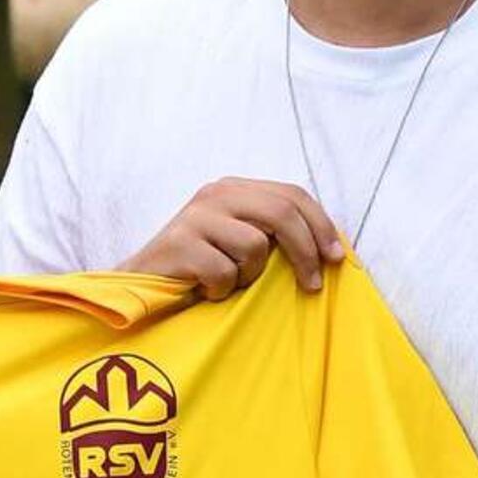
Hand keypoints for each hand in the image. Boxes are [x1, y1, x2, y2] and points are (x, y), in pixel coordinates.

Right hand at [117, 177, 343, 298]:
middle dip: (305, 252)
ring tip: (228, 281)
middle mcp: (216, 194)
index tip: (336, 258)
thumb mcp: (239, 240)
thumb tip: (331, 246)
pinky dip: (221, 289)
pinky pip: (225, 271)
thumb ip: (272, 231)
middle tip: (313, 285)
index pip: (292, 194)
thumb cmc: (200, 267)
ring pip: (255, 246)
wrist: (141, 283)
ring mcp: (196, 216)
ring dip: (248, 276)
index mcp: (234, 187)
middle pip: (281, 213)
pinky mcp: (180, 242)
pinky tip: (205, 289)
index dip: (320, 225)